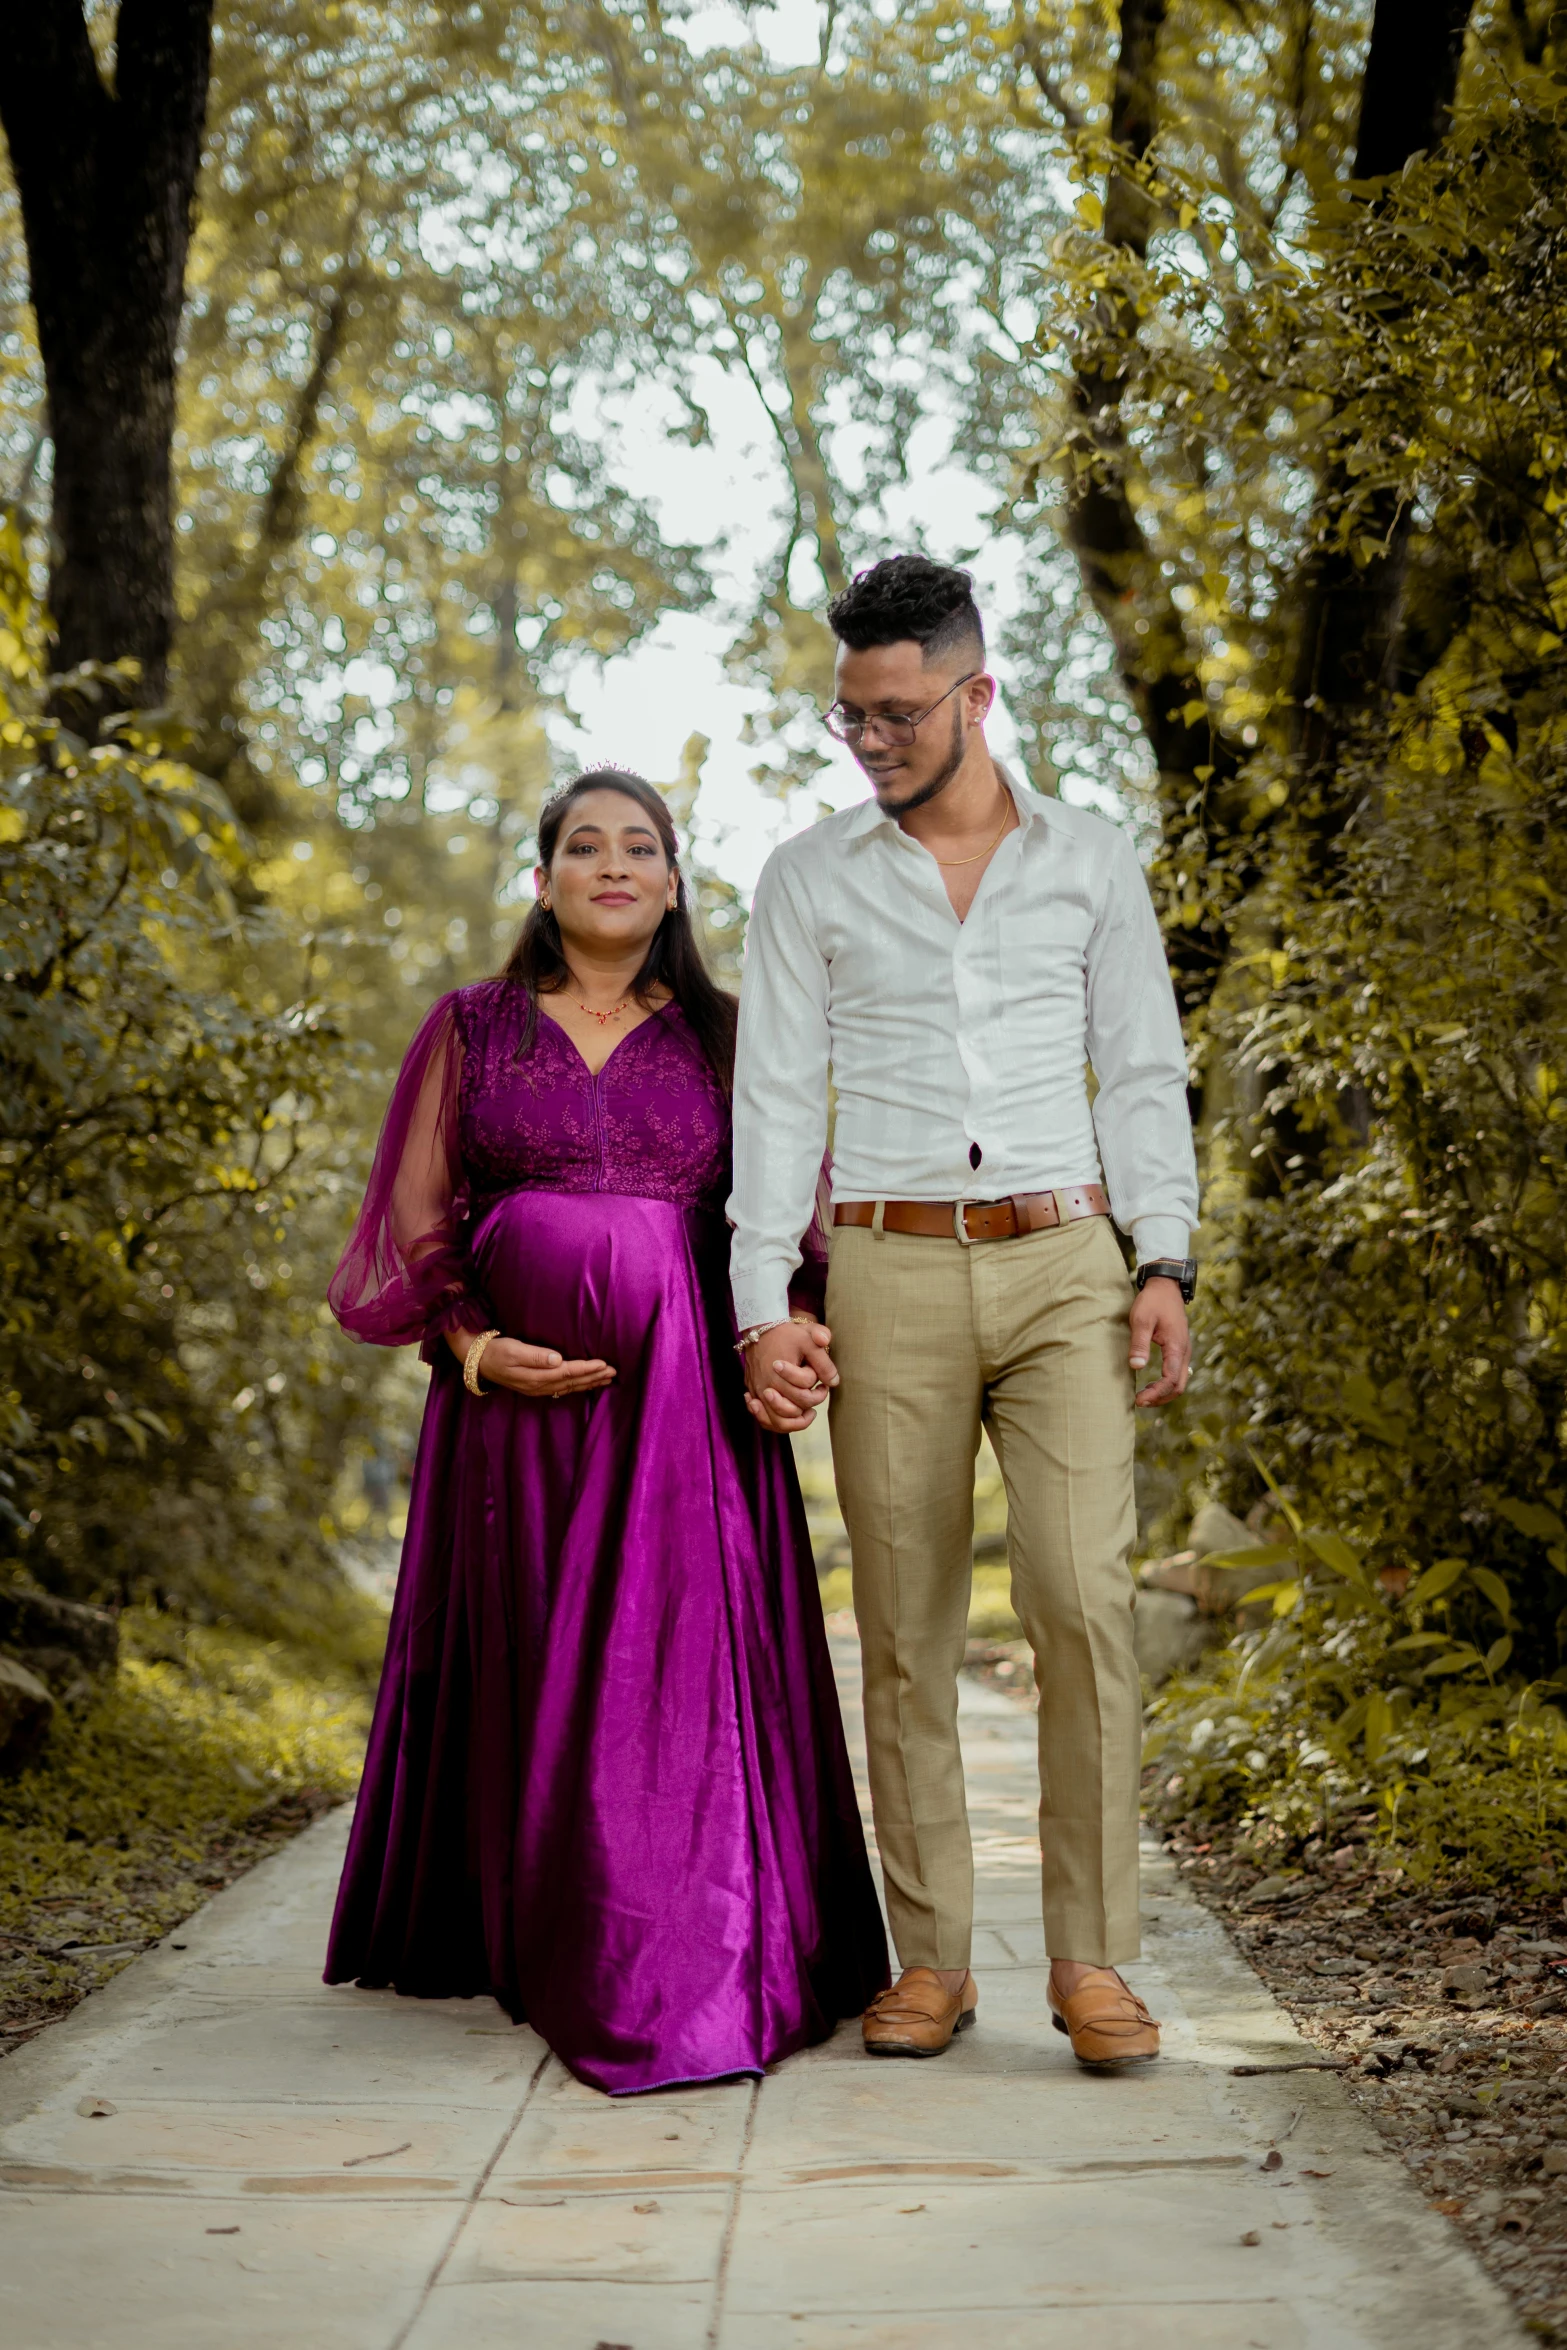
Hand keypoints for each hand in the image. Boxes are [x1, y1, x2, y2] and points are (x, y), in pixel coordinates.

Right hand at [446, 1329, 615, 1398]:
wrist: (478, 1361)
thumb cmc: (496, 1351)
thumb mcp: (513, 1349)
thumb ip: (535, 1355)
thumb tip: (557, 1359)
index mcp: (536, 1376)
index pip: (568, 1373)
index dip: (587, 1369)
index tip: (604, 1364)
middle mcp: (540, 1385)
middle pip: (573, 1382)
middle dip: (594, 1377)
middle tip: (613, 1372)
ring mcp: (538, 1388)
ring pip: (569, 1387)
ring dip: (588, 1383)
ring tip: (606, 1379)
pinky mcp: (536, 1387)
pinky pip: (562, 1389)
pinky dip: (577, 1386)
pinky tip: (585, 1384)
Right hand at [743, 1316, 836, 1433]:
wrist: (760, 1329)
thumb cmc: (787, 1334)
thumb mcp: (809, 1339)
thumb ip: (823, 1359)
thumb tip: (834, 1381)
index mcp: (781, 1374)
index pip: (804, 1393)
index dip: (819, 1391)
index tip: (823, 1383)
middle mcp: (767, 1386)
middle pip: (792, 1410)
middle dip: (811, 1403)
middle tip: (818, 1393)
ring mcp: (758, 1392)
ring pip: (776, 1422)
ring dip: (795, 1422)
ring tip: (807, 1412)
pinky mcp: (753, 1393)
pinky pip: (762, 1418)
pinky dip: (774, 1423)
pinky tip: (786, 1416)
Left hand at [1129, 1279, 1190, 1407]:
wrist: (1166, 1285)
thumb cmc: (1153, 1301)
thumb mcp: (1141, 1320)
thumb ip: (1139, 1344)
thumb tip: (1136, 1367)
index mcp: (1176, 1347)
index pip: (1170, 1380)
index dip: (1156, 1394)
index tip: (1139, 1400)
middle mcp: (1184, 1352)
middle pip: (1178, 1386)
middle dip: (1160, 1398)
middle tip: (1140, 1401)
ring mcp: (1183, 1350)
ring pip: (1179, 1381)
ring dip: (1163, 1392)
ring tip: (1144, 1397)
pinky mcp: (1179, 1348)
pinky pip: (1176, 1373)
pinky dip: (1166, 1383)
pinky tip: (1152, 1385)